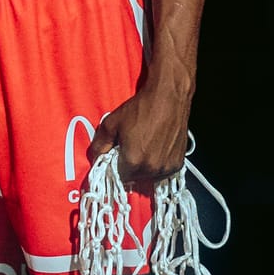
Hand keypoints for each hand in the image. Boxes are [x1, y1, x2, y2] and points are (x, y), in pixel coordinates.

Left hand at [88, 71, 192, 192]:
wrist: (168, 97)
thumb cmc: (140, 108)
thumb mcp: (111, 123)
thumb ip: (100, 144)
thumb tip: (95, 156)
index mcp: (133, 162)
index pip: (118, 176)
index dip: (116, 166)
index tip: (118, 155)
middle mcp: (151, 169)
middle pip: (134, 178)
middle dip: (130, 166)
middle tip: (132, 147)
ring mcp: (166, 167)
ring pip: (149, 176)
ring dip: (145, 166)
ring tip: (145, 146)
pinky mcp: (178, 163)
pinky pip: (163, 171)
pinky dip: (158, 164)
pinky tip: (157, 148)